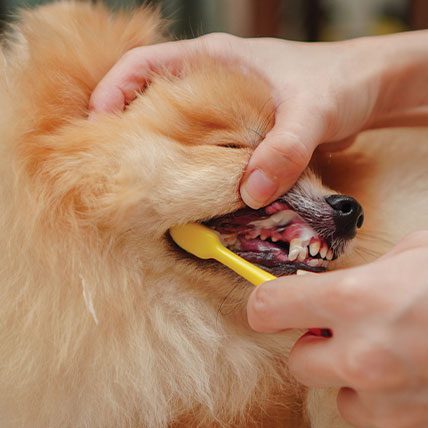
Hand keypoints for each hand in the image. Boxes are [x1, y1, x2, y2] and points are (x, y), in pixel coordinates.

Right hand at [89, 31, 427, 208]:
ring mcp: (223, 108)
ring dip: (158, 151)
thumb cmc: (338, 83)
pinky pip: (201, 146)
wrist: (366, 90)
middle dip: (128, 128)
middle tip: (114, 165)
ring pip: (175, 125)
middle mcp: (211, 81)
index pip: (143, 65)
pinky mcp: (237, 131)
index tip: (98, 127)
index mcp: (213, 59)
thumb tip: (249, 192)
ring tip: (143, 181)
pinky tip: (190, 188)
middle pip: (150, 98)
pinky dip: (190, 164)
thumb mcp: (312, 111)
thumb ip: (284, 149)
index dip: (112, 91)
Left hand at [247, 231, 427, 427]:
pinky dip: (380, 398)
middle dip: (312, 343)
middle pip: (297, 361)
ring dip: (348, 375)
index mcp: (357, 299)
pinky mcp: (416, 424)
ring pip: (337, 396)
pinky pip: (374, 416)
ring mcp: (392, 399)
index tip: (270, 301)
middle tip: (339, 325)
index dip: (265, 303)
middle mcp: (366, 356)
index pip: (268, 308)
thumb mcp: (411, 254)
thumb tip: (323, 287)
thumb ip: (360, 275)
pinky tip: (408, 373)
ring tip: (384, 350)